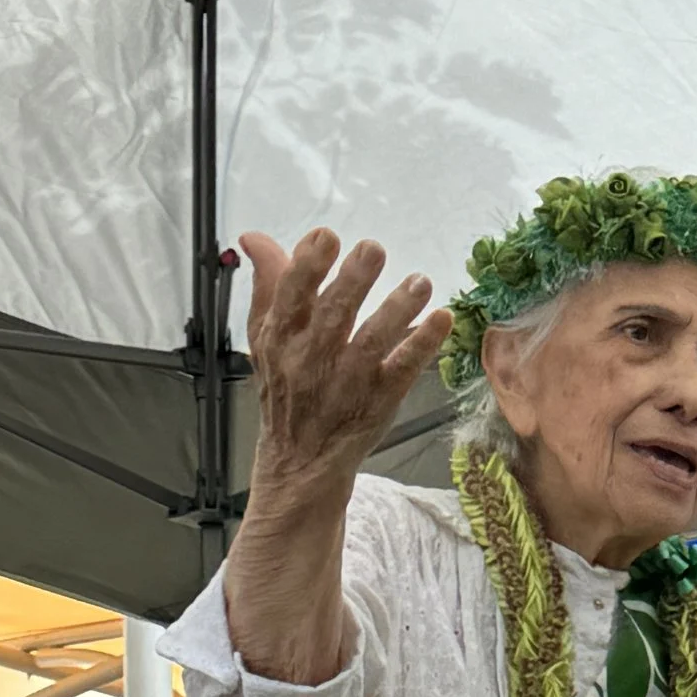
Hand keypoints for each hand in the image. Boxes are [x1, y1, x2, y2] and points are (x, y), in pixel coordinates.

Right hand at [238, 229, 453, 489]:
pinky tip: (442, 320)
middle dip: (353, 280)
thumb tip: (255, 237)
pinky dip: (421, 345)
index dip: (307, 266)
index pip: (291, 296)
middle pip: (333, 315)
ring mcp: (348, 381)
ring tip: (420, 281)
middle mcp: (313, 358)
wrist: (299, 459)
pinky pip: (402, 370)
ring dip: (397, 309)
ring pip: (372, 342)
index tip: (326, 237)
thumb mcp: (266, 338)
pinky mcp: (379, 400)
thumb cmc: (286, 388)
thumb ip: (267, 286)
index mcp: (282, 337)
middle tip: (373, 249)